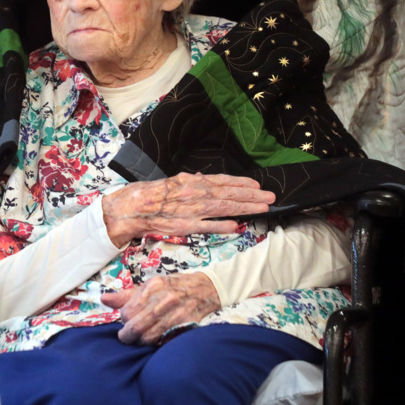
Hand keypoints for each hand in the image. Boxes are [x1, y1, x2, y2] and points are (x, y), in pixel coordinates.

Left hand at [101, 272, 220, 344]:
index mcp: (152, 286)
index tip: (126, 322)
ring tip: (141, 338)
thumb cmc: (173, 287)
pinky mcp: (186, 324)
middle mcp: (164, 299)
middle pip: (136, 327)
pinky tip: (157, 339)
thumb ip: (127, 295)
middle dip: (127, 336)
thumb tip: (104, 300)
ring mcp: (176, 313)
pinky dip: (158, 343)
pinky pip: (165, 341)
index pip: (127, 311)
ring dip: (142, 341)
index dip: (124, 320)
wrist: (205, 288)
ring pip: (149, 337)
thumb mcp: (151, 285)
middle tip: (127, 337)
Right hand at [102, 172, 274, 245]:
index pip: (223, 181)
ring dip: (245, 208)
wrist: (134, 207)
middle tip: (270, 197)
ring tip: (262, 208)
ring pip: (223, 208)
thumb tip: (206, 178)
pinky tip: (237, 226)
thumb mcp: (175, 181)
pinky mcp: (185, 226)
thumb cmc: (154, 194)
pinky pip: (207, 226)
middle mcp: (195, 193)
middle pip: (228, 194)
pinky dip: (222, 225)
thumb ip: (193, 182)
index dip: (242, 183)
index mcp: (193, 182)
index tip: (258, 185)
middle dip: (251, 195)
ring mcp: (191, 209)